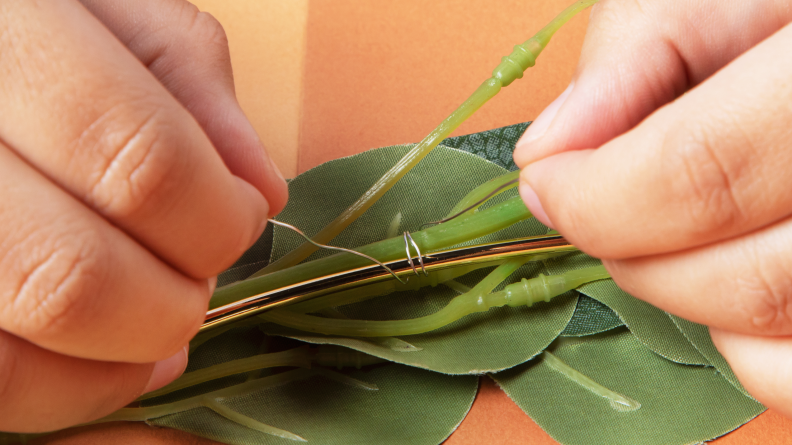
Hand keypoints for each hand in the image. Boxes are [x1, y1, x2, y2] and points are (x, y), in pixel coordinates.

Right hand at [0, 0, 286, 430]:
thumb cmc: (27, 20)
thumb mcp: (101, 4)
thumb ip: (183, 76)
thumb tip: (260, 191)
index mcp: (6, 37)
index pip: (139, 161)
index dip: (212, 217)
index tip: (238, 221)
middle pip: (70, 278)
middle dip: (169, 304)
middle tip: (197, 283)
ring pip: (7, 361)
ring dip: (113, 369)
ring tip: (160, 337)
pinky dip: (59, 396)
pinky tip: (99, 365)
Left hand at [514, 0, 791, 413]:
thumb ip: (636, 57)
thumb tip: (545, 152)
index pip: (705, 174)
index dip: (598, 198)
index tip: (549, 185)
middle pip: (747, 280)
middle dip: (634, 253)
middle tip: (598, 205)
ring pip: (781, 338)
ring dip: (689, 300)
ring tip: (671, 229)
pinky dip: (751, 350)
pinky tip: (732, 275)